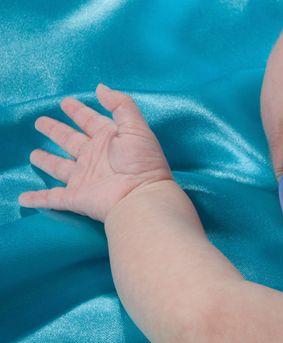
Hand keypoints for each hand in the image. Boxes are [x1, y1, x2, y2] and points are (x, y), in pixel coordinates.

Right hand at [18, 84, 173, 221]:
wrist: (141, 196)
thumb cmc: (141, 161)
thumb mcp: (136, 127)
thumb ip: (120, 105)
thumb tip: (100, 88)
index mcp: (109, 139)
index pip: (90, 121)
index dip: (78, 111)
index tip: (65, 102)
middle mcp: (95, 157)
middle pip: (71, 141)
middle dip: (56, 131)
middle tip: (41, 122)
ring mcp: (84, 178)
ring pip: (60, 167)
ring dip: (47, 161)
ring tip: (34, 155)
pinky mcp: (76, 197)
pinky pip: (52, 198)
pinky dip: (38, 198)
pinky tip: (25, 197)